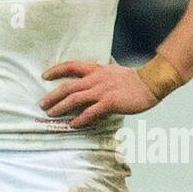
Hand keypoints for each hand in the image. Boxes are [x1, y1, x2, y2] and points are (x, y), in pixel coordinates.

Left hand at [39, 60, 157, 128]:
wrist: (151, 82)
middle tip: (42, 104)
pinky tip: (73, 125)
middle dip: (52, 96)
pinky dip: (80, 119)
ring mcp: (102, 91)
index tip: (44, 76)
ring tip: (51, 114)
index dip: (56, 70)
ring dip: (60, 107)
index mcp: (96, 70)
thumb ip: (103, 73)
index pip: (71, 66)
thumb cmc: (135, 79)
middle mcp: (95, 79)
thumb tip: (97, 74)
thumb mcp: (114, 71)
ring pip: (74, 99)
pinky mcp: (109, 103)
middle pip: (68, 87)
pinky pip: (90, 112)